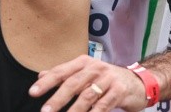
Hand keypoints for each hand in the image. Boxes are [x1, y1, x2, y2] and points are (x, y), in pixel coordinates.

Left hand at [28, 55, 147, 111]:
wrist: (138, 82)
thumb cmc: (106, 79)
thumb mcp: (86, 72)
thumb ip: (65, 74)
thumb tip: (41, 75)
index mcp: (83, 62)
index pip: (61, 71)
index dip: (47, 82)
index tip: (32, 92)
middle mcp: (95, 68)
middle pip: (73, 83)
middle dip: (58, 98)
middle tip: (45, 111)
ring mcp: (108, 79)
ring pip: (87, 96)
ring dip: (74, 110)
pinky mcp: (119, 91)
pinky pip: (103, 105)